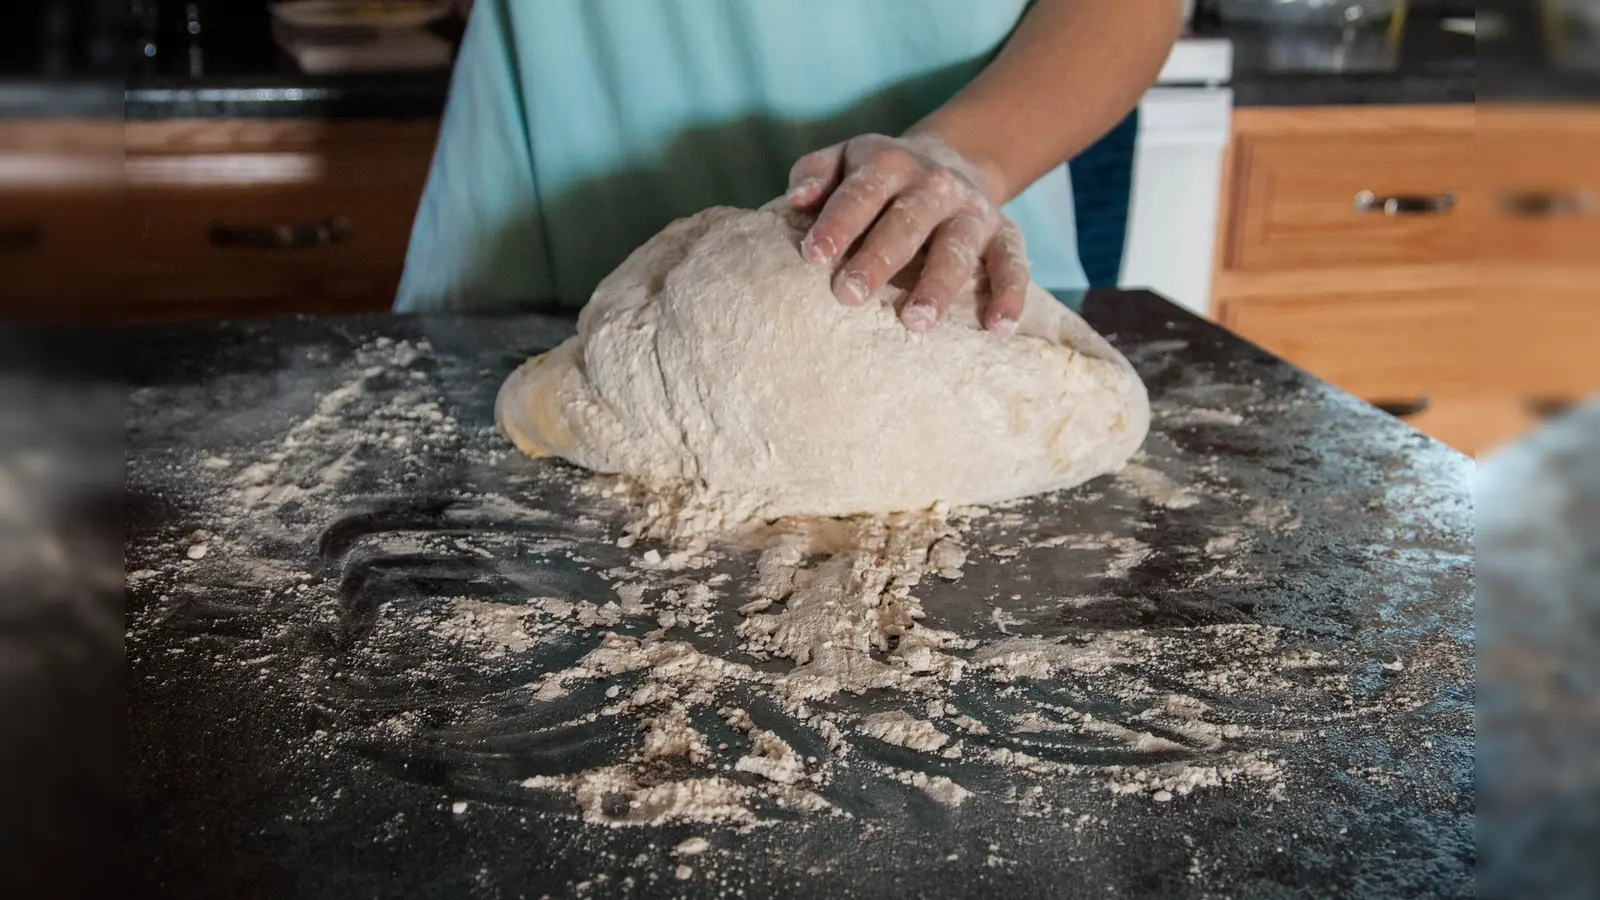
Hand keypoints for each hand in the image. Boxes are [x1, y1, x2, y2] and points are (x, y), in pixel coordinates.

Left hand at [786, 133, 1026, 337]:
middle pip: (906, 222)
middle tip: (849, 296)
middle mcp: (934, 184)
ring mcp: (972, 211)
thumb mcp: (844, 160)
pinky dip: (1010, 294)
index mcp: (889, 164)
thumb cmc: (880, 177)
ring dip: (938, 284)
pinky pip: (1012, 263)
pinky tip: (997, 328)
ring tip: (915, 322)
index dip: (838, 223)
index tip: (813, 256)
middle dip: (878, 259)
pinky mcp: (1005, 234)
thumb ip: (814, 173)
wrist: (952, 160)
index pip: (861, 192)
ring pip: (957, 247)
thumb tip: (795, 200)